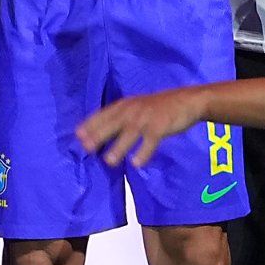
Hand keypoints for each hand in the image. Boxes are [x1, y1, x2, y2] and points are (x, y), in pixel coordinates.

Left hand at [73, 84, 217, 166]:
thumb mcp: (136, 107)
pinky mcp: (161, 126)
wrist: (187, 100)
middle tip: (86, 148)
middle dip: (99, 134)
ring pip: (130, 132)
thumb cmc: (159, 107)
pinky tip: (136, 164)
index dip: (90, 124)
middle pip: (113, 123)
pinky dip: (144, 152)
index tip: (77, 136)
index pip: (103, 114)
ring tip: (109, 161)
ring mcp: (147, 117)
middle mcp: (133, 109)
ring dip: (119, 146)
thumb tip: (99, 135)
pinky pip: (151, 140)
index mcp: (125, 105)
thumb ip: (120, 118)